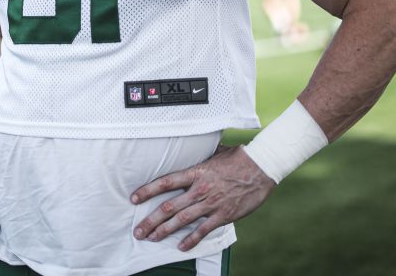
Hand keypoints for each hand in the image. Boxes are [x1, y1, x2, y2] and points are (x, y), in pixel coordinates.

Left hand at [130, 144, 276, 250]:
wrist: (261, 168)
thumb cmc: (238, 158)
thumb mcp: (214, 153)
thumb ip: (199, 156)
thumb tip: (188, 149)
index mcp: (196, 172)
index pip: (165, 182)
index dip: (147, 191)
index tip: (134, 198)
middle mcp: (200, 189)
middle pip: (169, 206)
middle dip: (151, 220)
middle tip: (138, 230)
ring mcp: (211, 203)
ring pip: (182, 220)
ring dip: (164, 231)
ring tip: (151, 238)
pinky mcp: (223, 215)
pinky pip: (203, 230)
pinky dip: (191, 240)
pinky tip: (180, 247)